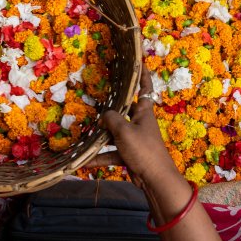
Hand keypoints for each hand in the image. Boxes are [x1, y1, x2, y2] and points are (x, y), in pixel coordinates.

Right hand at [88, 63, 179, 188]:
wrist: (155, 180)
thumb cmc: (144, 150)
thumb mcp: (124, 131)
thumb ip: (111, 119)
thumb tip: (104, 115)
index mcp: (144, 112)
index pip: (145, 88)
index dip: (143, 74)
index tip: (138, 61)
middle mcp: (140, 123)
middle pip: (124, 110)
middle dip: (111, 108)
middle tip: (96, 100)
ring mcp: (135, 140)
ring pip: (115, 133)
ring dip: (101, 136)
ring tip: (85, 134)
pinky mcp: (130, 155)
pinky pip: (112, 152)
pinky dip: (100, 156)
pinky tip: (85, 161)